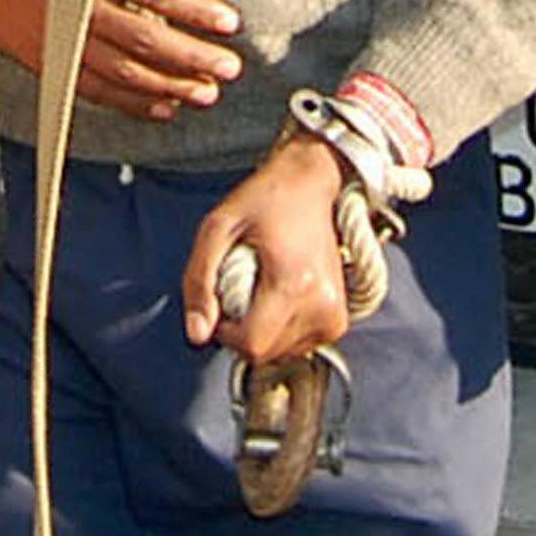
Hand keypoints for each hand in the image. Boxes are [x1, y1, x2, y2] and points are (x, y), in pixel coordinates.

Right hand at [0, 0, 242, 118]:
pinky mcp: (48, 63)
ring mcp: (62, 41)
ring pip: (123, 72)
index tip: (227, 21)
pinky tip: (160, 106)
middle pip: (145, 40)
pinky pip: (93, 90)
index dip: (194, 10)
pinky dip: (129, 102)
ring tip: (204, 93)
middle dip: (191, 56)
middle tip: (228, 68)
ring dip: (168, 85)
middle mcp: (78, 8)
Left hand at [185, 135, 351, 358]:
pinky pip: (297, 346)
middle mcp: (323, 306)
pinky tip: (279, 294)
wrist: (311, 182)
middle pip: (264, 353)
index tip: (222, 297)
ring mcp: (335, 316)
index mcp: (294, 284)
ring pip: (280, 354)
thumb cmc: (265, 199)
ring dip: (261, 330)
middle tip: (243, 284)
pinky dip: (280, 329)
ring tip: (263, 285)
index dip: (225, 331)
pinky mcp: (338, 320)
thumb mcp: (217, 227)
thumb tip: (197, 334)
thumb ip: (199, 281)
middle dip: (241, 329)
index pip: (251, 345)